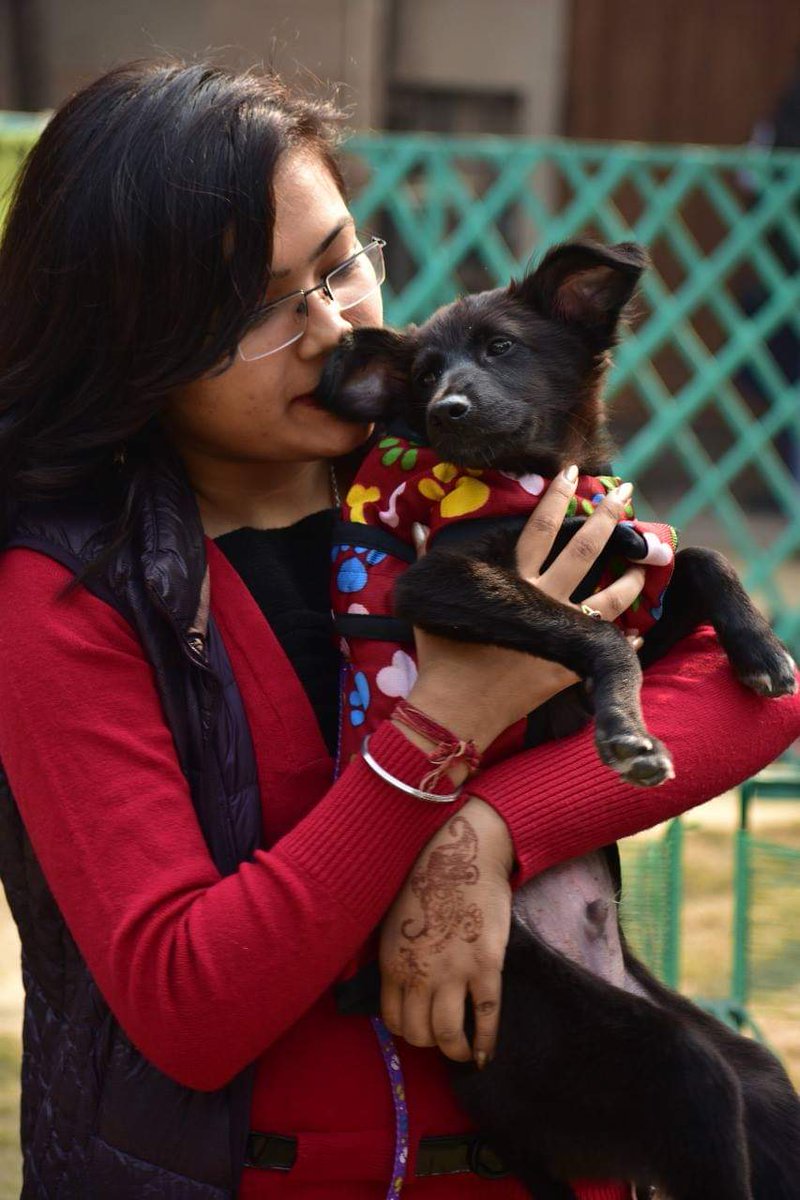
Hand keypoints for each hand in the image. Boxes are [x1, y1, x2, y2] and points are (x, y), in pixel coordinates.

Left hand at [379, 796, 512, 1065]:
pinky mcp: (485, 966)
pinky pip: (486, 1017)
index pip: (393, 1019)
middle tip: (444, 1039)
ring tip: (464, 1052)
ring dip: (456, 1051)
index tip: (420, 1029)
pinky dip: (487, 1041)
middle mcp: (418, 973)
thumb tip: (402, 991)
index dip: (408, 1030)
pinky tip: (487, 1053)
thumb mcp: (392, 921)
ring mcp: (453, 971)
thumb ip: (396, 957)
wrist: (461, 854)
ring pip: (449, 1034)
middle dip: (431, 1043)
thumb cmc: (425, 881)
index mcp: (392, 961)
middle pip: (419, 1033)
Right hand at [401, 467, 645, 761]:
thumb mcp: (430, 603)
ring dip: (631, 577)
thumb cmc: (441, 656)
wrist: (455, 711)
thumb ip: (427, 562)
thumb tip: (416, 527)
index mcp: (511, 581)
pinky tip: (637, 632)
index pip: (540, 529)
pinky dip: (624, 639)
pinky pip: (605, 647)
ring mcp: (560, 634)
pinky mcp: (567, 667)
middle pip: (585, 551)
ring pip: (609, 598)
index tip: (572, 473)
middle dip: (608, 519)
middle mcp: (542, 600)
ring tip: (647, 562)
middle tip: (627, 494)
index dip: (557, 498)